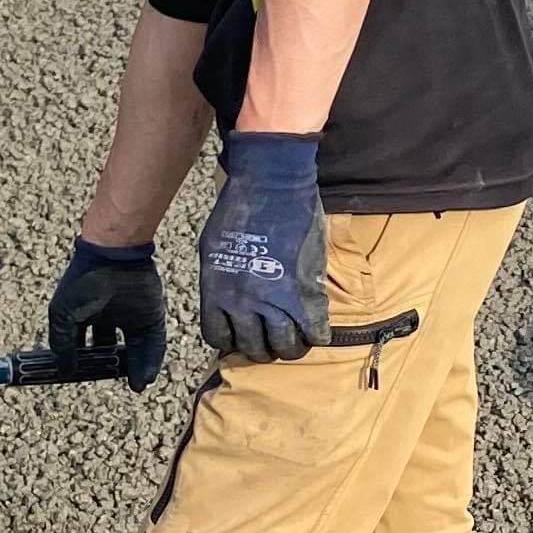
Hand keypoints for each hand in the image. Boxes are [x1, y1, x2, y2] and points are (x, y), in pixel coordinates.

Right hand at [48, 237, 163, 387]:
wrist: (114, 256)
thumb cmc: (83, 282)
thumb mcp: (63, 315)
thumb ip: (62, 344)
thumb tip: (64, 371)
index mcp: (86, 314)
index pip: (83, 345)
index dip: (83, 362)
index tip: (82, 377)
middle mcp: (109, 316)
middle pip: (111, 349)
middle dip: (111, 367)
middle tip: (110, 380)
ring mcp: (132, 316)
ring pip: (135, 349)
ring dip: (136, 369)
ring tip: (137, 386)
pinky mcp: (152, 316)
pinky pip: (154, 343)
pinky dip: (151, 361)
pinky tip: (145, 377)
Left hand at [198, 132, 324, 361]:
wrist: (271, 183)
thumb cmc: (240, 207)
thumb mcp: (215, 249)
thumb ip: (222, 281)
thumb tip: (229, 301)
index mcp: (216, 292)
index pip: (219, 338)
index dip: (233, 340)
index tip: (243, 334)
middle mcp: (243, 303)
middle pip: (254, 349)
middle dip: (263, 348)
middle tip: (272, 338)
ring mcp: (276, 301)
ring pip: (285, 347)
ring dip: (291, 347)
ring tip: (297, 338)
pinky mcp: (306, 292)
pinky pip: (314, 331)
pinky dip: (317, 335)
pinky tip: (317, 329)